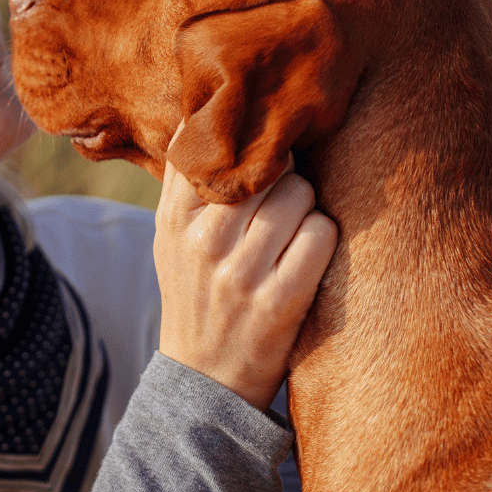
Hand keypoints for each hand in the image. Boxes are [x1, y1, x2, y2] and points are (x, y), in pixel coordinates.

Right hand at [154, 137, 336, 412]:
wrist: (205, 380)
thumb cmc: (193, 291)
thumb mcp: (169, 236)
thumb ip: (184, 179)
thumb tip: (204, 110)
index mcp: (174, 218)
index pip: (214, 148)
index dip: (246, 140)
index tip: (258, 142)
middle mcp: (204, 241)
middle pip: (268, 167)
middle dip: (283, 172)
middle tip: (281, 190)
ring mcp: (242, 274)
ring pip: (299, 195)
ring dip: (305, 204)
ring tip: (292, 224)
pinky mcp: (280, 303)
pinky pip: (321, 235)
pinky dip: (322, 235)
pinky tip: (307, 250)